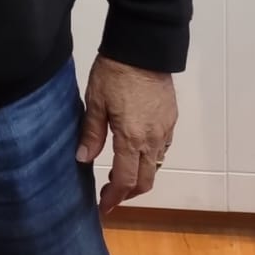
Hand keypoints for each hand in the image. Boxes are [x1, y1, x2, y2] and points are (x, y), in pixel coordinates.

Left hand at [75, 54, 176, 214]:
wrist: (143, 47)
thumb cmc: (114, 72)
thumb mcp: (95, 101)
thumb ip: (92, 133)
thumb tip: (83, 159)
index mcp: (131, 138)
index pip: (125, 180)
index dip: (114, 198)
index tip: (104, 207)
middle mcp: (152, 139)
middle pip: (145, 180)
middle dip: (128, 193)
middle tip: (111, 193)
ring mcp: (165, 129)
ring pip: (156, 165)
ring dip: (140, 176)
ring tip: (122, 172)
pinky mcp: (171, 118)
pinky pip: (163, 148)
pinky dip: (151, 158)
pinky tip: (137, 150)